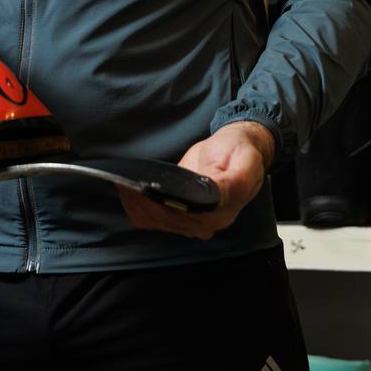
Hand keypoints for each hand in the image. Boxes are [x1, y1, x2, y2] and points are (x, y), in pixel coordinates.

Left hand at [118, 121, 275, 239]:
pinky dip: (141, 210)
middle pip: (172, 220)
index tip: (148, 193)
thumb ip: (234, 180)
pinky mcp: (183, 213)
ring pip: (162, 221)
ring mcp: (195, 220)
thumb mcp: (245, 159)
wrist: (240, 149)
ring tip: (125, 188)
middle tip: (128, 186)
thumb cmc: (240, 151)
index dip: (168, 207)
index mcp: (224, 208)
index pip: (191, 215)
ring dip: (141, 208)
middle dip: (149, 206)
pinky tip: (129, 196)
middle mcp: (208, 221)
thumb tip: (217, 195)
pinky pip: (159, 219)